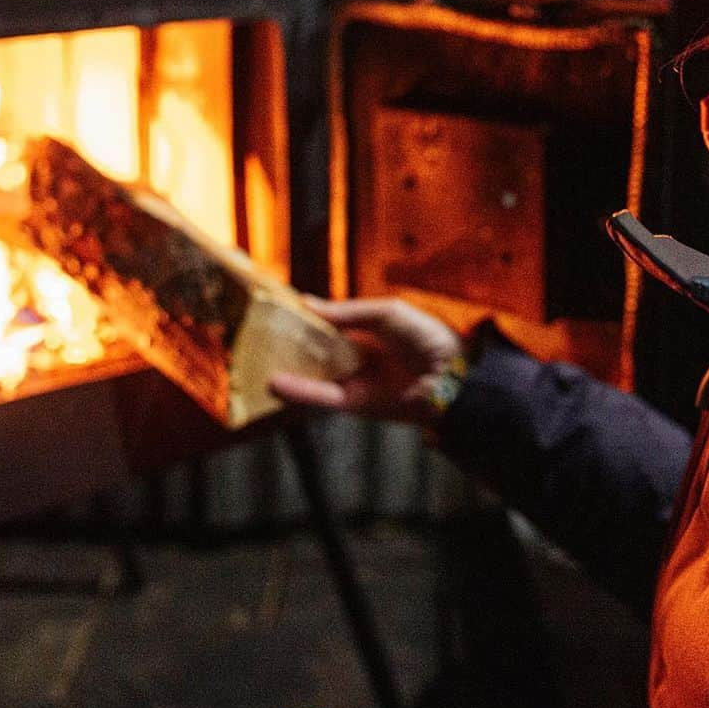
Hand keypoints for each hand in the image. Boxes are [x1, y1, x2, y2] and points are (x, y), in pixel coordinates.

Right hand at [271, 297, 464, 429]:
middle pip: (316, 350)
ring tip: (255, 360)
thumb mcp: (385, 313)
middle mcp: (359, 356)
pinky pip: (322, 396)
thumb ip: (346, 312)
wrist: (453, 375)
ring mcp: (356, 380)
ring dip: (286, 368)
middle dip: (289, 344)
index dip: (304, 318)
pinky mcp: (356, 404)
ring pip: (313, 374)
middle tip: (256, 335)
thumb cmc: (425, 336)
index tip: (275, 310)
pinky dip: (299, 391)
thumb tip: (307, 303)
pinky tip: (275, 382)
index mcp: (368, 331)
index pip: (329, 323)